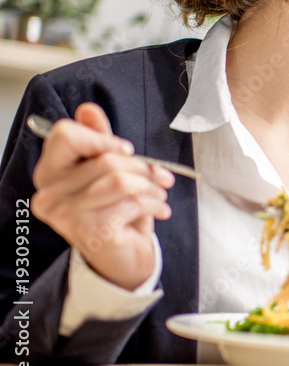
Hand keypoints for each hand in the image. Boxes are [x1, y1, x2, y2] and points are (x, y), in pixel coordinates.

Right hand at [31, 103, 174, 290]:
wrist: (123, 256)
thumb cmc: (116, 209)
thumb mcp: (110, 170)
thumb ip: (99, 140)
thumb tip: (88, 109)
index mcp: (50, 172)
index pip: (66, 135)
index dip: (102, 138)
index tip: (127, 149)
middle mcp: (50, 194)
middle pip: (105, 158)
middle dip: (142, 166)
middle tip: (161, 177)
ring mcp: (66, 216)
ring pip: (119, 180)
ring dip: (150, 185)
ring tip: (160, 194)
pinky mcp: (90, 233)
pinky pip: (130, 204)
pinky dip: (154, 204)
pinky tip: (160, 210)